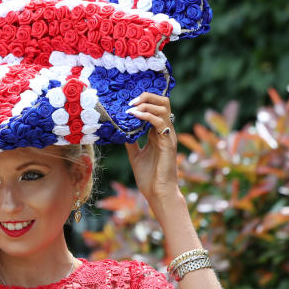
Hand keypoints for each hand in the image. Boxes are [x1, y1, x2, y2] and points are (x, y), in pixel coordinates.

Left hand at [124, 92, 180, 209]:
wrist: (157, 192)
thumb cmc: (148, 176)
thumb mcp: (135, 154)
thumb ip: (130, 141)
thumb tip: (120, 131)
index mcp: (158, 133)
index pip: (156, 107)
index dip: (143, 100)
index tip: (127, 102)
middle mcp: (165, 131)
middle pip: (163, 102)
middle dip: (147, 96)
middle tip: (130, 101)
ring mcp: (168, 135)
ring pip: (163, 108)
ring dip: (146, 103)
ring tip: (130, 107)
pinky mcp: (169, 142)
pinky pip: (160, 122)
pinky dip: (147, 115)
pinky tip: (135, 116)